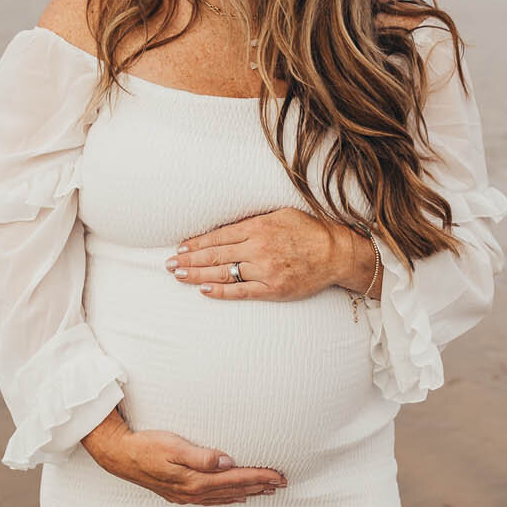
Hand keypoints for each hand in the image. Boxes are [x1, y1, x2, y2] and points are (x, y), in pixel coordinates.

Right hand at [83, 413, 287, 504]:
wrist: (120, 456)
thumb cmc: (147, 446)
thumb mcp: (173, 446)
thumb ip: (201, 456)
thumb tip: (227, 462)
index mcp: (195, 481)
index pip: (236, 479)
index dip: (259, 477)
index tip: (279, 476)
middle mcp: (193, 492)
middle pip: (234, 490)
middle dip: (260, 487)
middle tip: (282, 484)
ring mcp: (186, 496)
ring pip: (224, 497)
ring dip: (246, 493)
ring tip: (265, 491)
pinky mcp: (179, 494)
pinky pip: (211, 500)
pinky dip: (227, 499)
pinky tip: (234, 497)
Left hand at [166, 207, 369, 300]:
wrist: (336, 253)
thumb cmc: (309, 231)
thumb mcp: (280, 215)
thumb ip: (253, 221)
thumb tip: (226, 228)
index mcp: (259, 227)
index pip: (218, 236)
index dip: (197, 243)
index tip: (180, 247)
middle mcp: (258, 248)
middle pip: (215, 254)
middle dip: (189, 260)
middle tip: (169, 264)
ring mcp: (265, 270)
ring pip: (224, 272)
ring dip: (198, 275)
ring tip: (179, 276)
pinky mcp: (273, 288)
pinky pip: (242, 291)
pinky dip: (221, 291)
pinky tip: (204, 290)